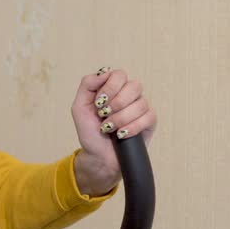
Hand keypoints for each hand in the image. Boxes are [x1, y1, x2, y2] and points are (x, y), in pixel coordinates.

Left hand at [70, 67, 156, 195]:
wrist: (98, 156)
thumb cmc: (90, 132)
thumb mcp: (79, 107)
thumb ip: (88, 85)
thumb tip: (104, 72)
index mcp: (113, 88)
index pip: (119, 75)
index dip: (110, 88)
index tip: (99, 103)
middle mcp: (129, 95)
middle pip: (134, 86)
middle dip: (116, 103)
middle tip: (104, 115)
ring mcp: (141, 108)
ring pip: (141, 103)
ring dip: (121, 118)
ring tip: (109, 128)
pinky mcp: (150, 122)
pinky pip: (149, 117)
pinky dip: (132, 127)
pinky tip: (121, 135)